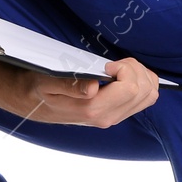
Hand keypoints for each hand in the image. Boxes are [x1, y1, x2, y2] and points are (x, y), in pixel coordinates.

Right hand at [13, 57, 160, 127]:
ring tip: (118, 69)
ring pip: (149, 95)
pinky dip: (141, 83)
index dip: (125, 69)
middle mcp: (107, 117)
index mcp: (93, 110)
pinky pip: (144, 100)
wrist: (32, 105)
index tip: (107, 65)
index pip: (131, 88)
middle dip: (134, 69)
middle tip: (113, 64)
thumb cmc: (39, 89)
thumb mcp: (46, 82)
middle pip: (145, 90)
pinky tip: (122, 76)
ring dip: (140, 76)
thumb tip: (93, 87)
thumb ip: (69, 84)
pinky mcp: (116, 114)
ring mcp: (113, 117)